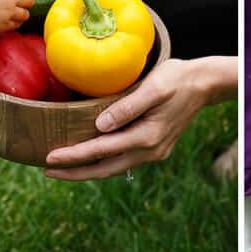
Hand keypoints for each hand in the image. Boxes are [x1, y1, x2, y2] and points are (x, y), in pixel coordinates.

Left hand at [42, 57, 235, 179]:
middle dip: (75, 173)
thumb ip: (126, 107)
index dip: (74, 156)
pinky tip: (89, 156)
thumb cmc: (176, 78)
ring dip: (87, 170)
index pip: (101, 151)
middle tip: (46, 171)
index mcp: (147, 137)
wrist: (204, 83)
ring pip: (113, 168)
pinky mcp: (154, 147)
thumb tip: (99, 126)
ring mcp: (153, 152)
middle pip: (105, 169)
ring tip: (62, 168)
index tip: (49, 159)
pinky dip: (102, 161)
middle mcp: (150, 151)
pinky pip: (122, 160)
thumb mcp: (153, 87)